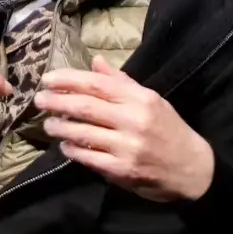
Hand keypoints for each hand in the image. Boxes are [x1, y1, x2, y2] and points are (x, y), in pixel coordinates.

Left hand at [33, 55, 214, 201]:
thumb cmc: (169, 130)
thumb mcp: (151, 100)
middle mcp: (133, 120)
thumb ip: (121, 82)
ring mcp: (128, 146)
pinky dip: (73, 150)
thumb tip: (95, 62)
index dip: (68, 80)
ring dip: (60, 127)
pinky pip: (89, 158)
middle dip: (57, 101)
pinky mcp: (123, 170)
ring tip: (47, 124)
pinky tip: (64, 146)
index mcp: (140, 99)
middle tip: (38, 100)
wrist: (193, 169)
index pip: (97, 84)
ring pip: (83, 133)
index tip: (48, 79)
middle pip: (85, 107)